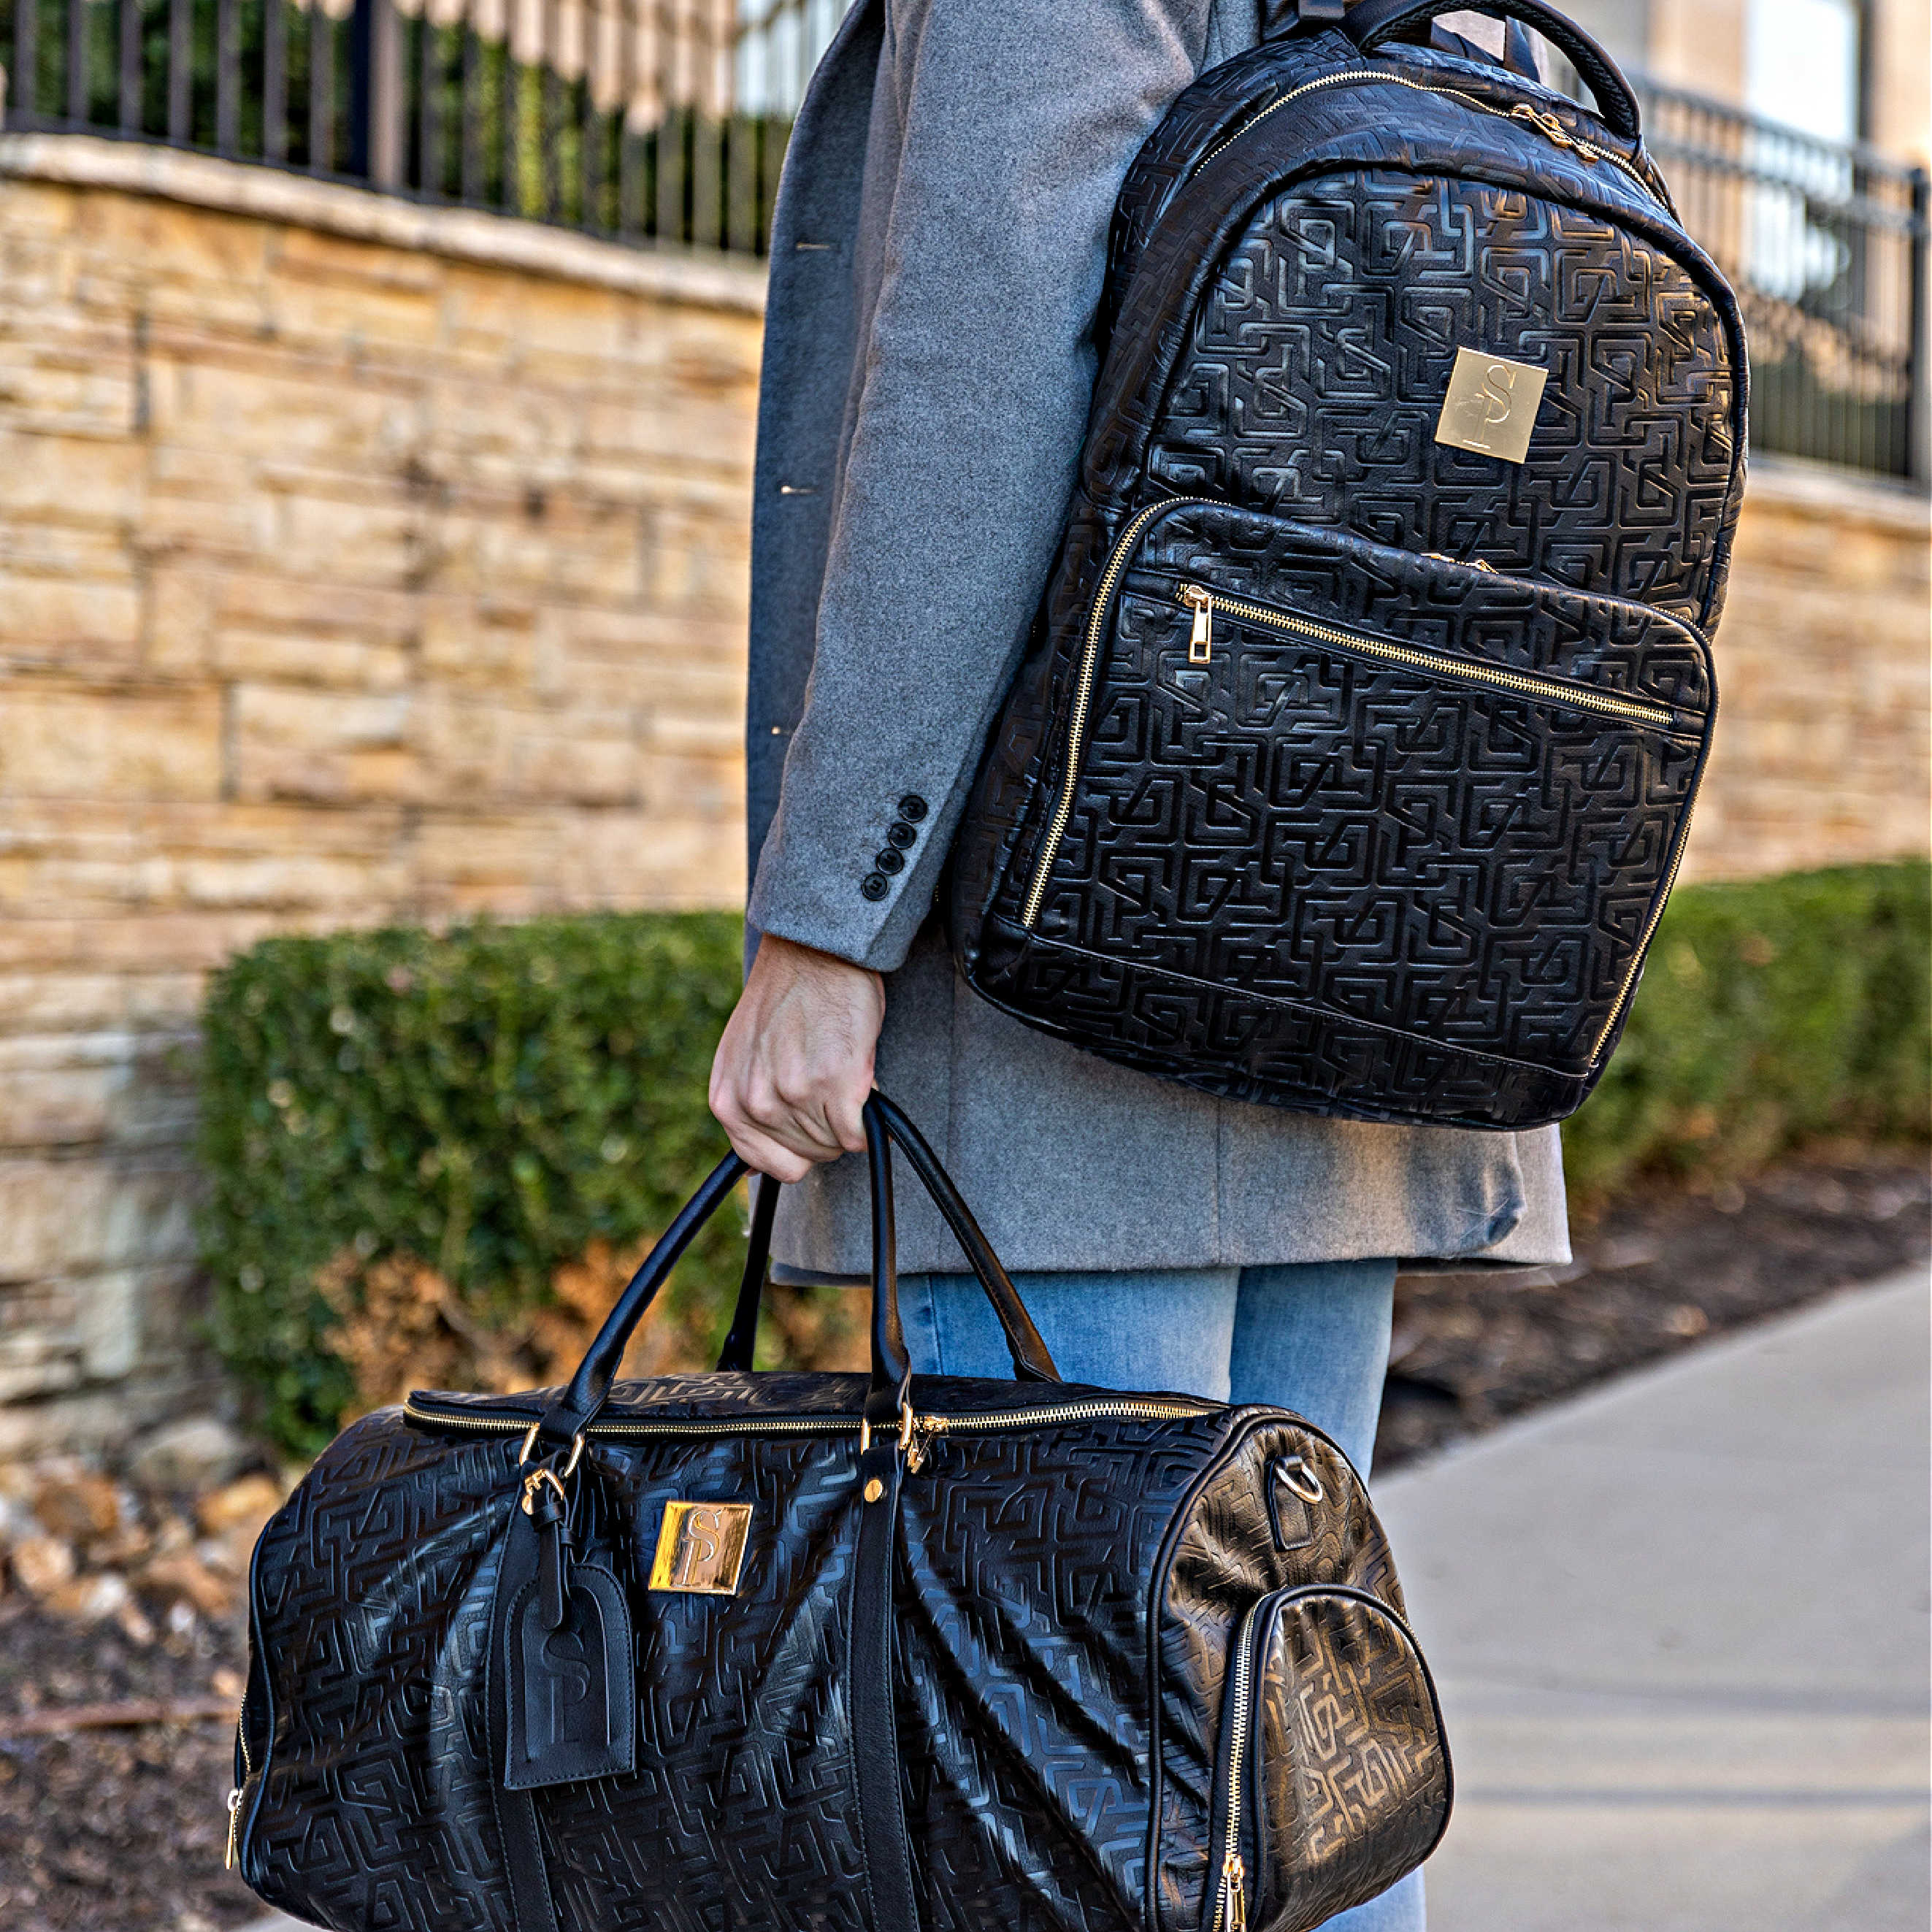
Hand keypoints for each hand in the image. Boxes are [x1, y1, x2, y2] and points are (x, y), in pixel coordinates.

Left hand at [709, 934, 885, 1182]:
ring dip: (848, 1116)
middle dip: (827, 1127)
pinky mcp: (836, 1084)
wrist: (812, 953)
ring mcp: (795, 1096)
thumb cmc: (785, 998)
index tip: (811, 1119)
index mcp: (728, 1102)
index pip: (771, 1165)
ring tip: (839, 1068)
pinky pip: (860, 1135)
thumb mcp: (743, 1056)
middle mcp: (757, 1104)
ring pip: (837, 1144)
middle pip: (811, 1155)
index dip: (799, 1147)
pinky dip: (870, 1121)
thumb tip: (753, 1166)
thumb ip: (746, 1105)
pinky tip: (862, 1085)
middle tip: (828, 1081)